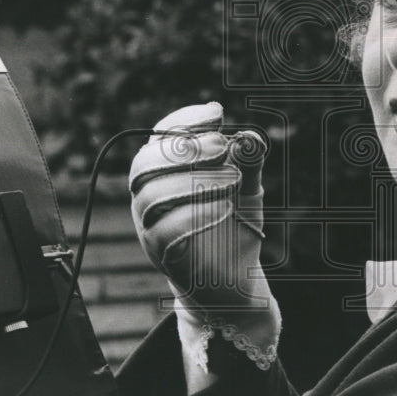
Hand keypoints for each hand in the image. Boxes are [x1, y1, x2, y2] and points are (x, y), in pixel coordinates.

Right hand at [129, 102, 279, 372]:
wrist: (235, 281)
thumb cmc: (235, 226)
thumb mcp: (248, 189)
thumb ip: (249, 163)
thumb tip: (250, 136)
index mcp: (166, 172)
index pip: (160, 136)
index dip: (184, 120)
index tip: (216, 114)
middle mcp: (150, 197)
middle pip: (145, 163)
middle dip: (185, 149)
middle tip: (223, 147)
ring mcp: (150, 227)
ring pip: (150, 195)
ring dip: (194, 181)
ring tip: (233, 180)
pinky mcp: (163, 256)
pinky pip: (162, 231)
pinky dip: (193, 214)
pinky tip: (224, 208)